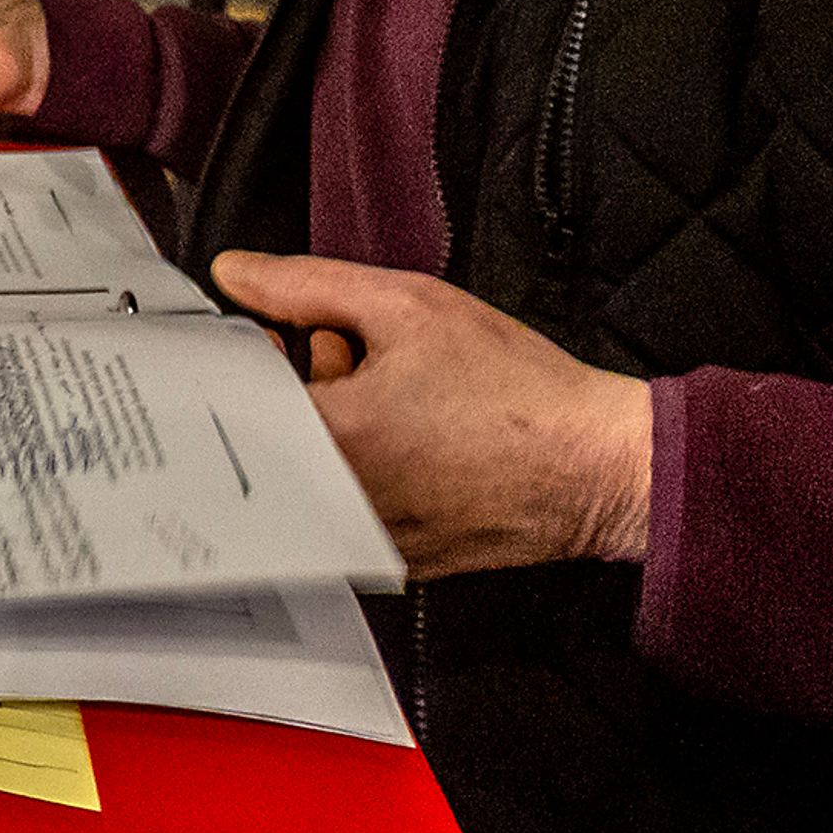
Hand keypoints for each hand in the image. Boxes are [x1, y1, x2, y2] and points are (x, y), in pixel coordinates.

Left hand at [208, 251, 652, 578]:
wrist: (595, 467)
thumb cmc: (518, 394)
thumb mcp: (407, 305)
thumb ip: (306, 284)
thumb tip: (238, 274)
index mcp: (328, 437)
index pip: (239, 386)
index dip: (262, 345)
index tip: (290, 329)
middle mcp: (332, 501)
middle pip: (271, 427)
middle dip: (301, 382)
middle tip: (356, 355)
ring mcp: (360, 536)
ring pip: (307, 465)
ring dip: (331, 425)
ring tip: (396, 400)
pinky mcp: (390, 558)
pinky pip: (344, 501)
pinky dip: (361, 468)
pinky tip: (411, 444)